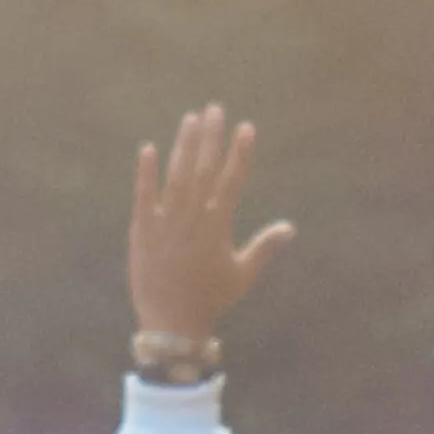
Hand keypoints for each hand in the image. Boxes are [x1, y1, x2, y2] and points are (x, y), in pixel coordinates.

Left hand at [127, 107, 292, 350]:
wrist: (171, 325)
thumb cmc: (209, 300)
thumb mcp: (241, 275)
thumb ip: (265, 247)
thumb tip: (290, 228)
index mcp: (218, 227)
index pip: (233, 182)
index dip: (240, 153)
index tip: (246, 128)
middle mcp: (193, 220)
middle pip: (204, 170)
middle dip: (211, 137)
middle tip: (215, 109)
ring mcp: (166, 224)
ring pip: (176, 176)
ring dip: (184, 145)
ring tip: (191, 119)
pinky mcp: (142, 232)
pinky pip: (143, 197)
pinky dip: (145, 173)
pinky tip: (147, 149)